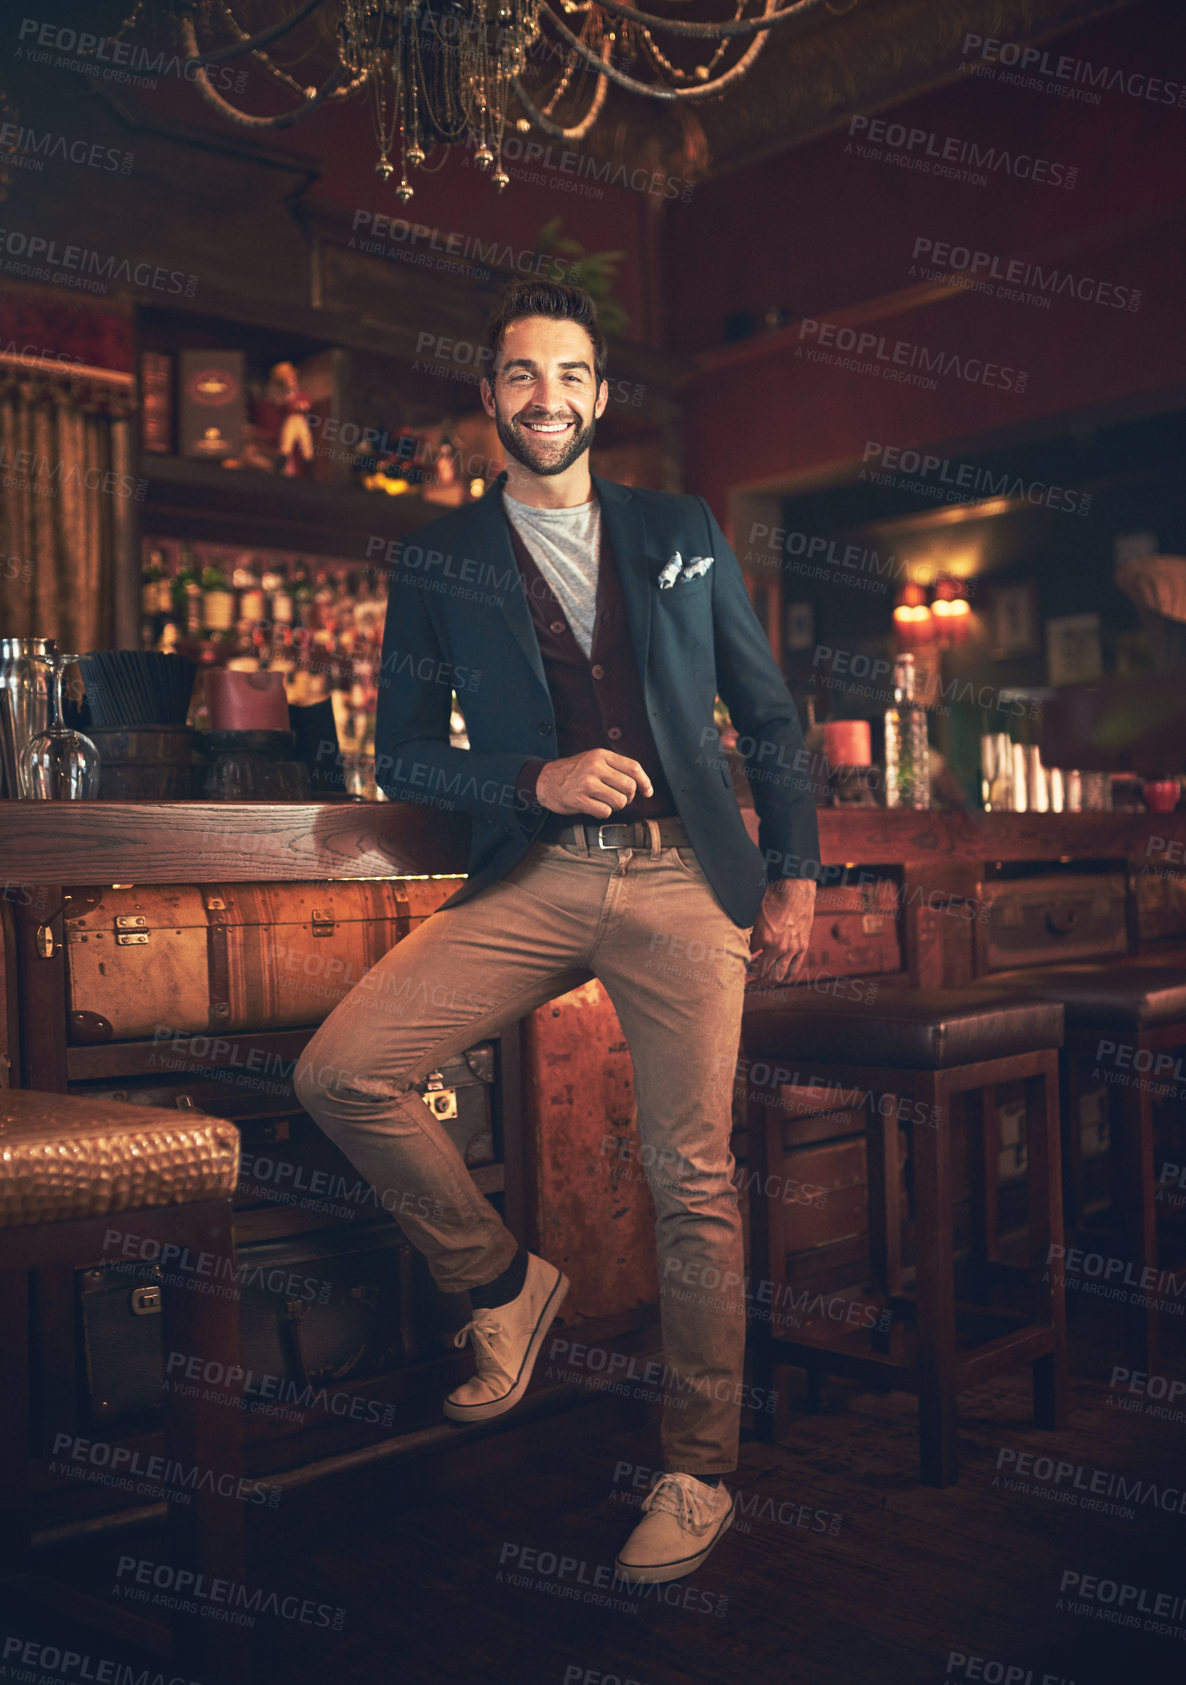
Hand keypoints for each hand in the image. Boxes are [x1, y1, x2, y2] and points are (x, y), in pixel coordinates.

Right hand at [535, 749, 653, 816]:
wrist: (544, 780)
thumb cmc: (572, 772)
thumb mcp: (592, 760)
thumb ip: (614, 768)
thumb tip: (641, 785)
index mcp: (601, 755)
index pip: (633, 767)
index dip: (645, 782)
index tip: (648, 792)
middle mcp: (594, 767)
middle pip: (629, 787)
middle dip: (628, 797)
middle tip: (618, 798)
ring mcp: (586, 783)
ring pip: (620, 801)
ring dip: (615, 806)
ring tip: (604, 802)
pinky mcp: (579, 799)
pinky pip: (605, 812)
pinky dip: (603, 813)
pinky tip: (594, 807)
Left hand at [748, 877, 816, 985]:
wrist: (795, 888)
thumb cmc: (772, 896)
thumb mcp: (753, 912)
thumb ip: (748, 931)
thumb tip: (739, 942)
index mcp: (763, 938)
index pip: (748, 959)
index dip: (741, 965)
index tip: (737, 968)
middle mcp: (777, 947)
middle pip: (762, 973)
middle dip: (752, 980)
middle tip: (746, 983)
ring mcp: (791, 949)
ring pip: (779, 975)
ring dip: (767, 982)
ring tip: (761, 984)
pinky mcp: (802, 947)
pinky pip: (794, 968)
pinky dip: (785, 976)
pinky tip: (778, 977)